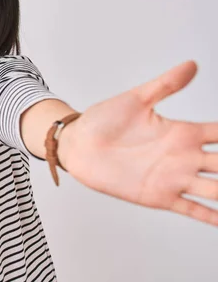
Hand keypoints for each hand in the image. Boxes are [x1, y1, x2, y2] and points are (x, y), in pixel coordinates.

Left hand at [61, 60, 217, 225]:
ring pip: (217, 189)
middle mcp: (184, 157)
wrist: (79, 145)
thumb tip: (193, 64)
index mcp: (183, 132)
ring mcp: (175, 178)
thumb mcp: (136, 100)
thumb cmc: (103, 119)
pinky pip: (193, 209)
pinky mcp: (160, 196)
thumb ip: (165, 85)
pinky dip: (212, 217)